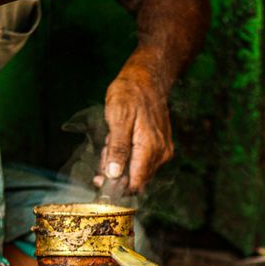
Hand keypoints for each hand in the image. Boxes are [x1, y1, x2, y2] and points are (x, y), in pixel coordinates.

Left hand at [96, 66, 173, 193]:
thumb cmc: (131, 94)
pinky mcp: (162, 147)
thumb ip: (117, 148)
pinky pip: (143, 161)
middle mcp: (161, 154)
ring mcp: (163, 151)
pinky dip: (129, 155)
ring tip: (113, 140)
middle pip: (136, 179)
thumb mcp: (118, 118)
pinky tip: (122, 140)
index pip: (135, 183)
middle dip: (117, 171)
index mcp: (150, 148)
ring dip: (122, 162)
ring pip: (138, 170)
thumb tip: (114, 174)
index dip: (117, 187)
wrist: (148, 79)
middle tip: (105, 151)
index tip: (101, 180)